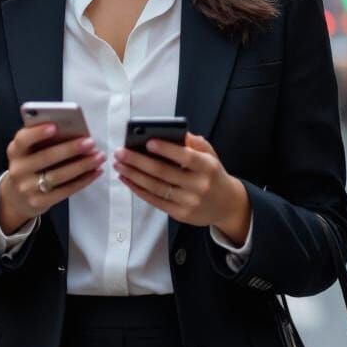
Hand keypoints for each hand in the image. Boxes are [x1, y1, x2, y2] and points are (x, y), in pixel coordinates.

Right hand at [0, 123, 104, 233]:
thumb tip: (73, 131)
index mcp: (15, 150)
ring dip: (82, 165)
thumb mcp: (28, 151)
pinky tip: (95, 171)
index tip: (55, 126)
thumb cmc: (30, 164)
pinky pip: (65, 191)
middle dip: (70, 149)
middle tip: (90, 142)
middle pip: (46, 157)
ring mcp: (27, 188)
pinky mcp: (39, 202)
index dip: (37, 132)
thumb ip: (44, 141)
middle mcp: (18, 169)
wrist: (17, 197)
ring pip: (58, 176)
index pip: (23, 139)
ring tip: (98, 156)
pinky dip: (83, 180)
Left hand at [113, 132, 250, 245]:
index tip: (147, 142)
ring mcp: (189, 201)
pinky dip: (138, 189)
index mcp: (207, 166)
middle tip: (121, 152)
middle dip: (138, 161)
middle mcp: (198, 185)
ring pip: (156, 187)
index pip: (185, 156)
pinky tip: (127, 180)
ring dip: (134, 175)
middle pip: (163, 172)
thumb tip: (170, 132)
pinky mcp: (180, 214)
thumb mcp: (210, 154)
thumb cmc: (213, 174)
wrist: (227, 204)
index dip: (166, 149)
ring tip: (119, 164)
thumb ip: (192, 142)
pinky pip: (155, 201)